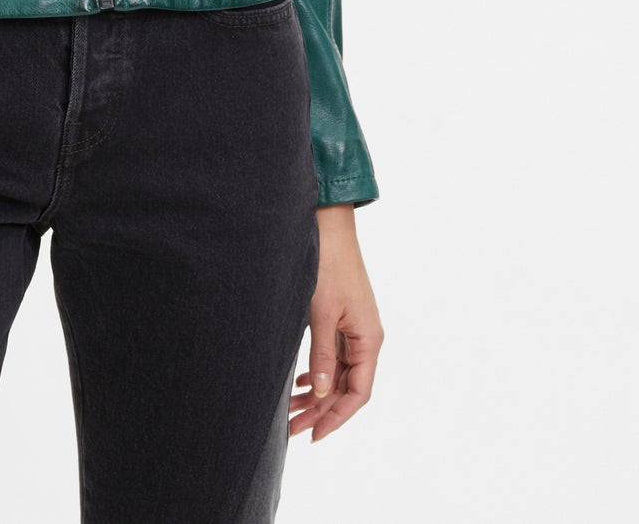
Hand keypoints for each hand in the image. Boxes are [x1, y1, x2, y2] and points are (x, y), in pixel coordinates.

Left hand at [289, 203, 383, 442]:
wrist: (328, 224)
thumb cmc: (327, 264)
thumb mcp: (321, 312)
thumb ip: (322, 354)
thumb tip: (322, 394)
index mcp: (369, 339)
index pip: (358, 393)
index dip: (336, 418)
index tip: (313, 435)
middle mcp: (366, 338)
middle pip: (347, 387)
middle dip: (321, 410)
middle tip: (292, 429)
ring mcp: (355, 328)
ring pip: (339, 373)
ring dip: (317, 393)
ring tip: (291, 410)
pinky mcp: (342, 317)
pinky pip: (334, 355)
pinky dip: (318, 371)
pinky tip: (302, 381)